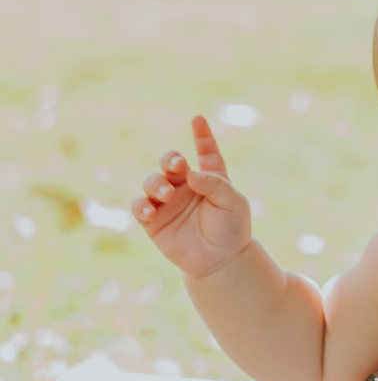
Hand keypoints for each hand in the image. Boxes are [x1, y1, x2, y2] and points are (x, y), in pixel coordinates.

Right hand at [133, 115, 252, 279]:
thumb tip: (190, 174)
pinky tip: (151, 210)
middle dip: (170, 159)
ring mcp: (168, 201)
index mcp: (210, 177)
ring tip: (167, 194)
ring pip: (152, 181)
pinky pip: (141, 206)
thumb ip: (215, 185)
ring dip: (156, 183)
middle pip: (170, 162)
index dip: (202, 135)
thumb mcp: (233, 203)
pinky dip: (142, 205)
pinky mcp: (154, 220)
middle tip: (178, 165)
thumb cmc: (231, 228)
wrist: (221, 261)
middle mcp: (186, 185)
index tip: (198, 119)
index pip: (205, 151)